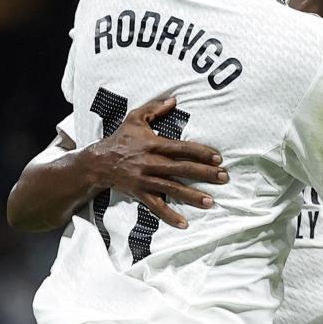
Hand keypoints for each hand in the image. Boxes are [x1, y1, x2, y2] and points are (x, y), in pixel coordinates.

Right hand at [86, 97, 227, 228]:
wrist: (98, 162)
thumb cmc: (120, 138)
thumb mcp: (135, 118)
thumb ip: (155, 108)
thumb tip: (174, 100)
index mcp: (153, 144)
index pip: (181, 148)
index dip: (200, 153)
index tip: (218, 158)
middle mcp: (151, 163)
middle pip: (182, 168)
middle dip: (204, 173)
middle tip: (224, 177)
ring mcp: (145, 180)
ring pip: (172, 189)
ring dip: (192, 196)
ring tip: (210, 201)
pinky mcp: (140, 193)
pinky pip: (156, 206)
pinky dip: (169, 215)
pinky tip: (184, 223)